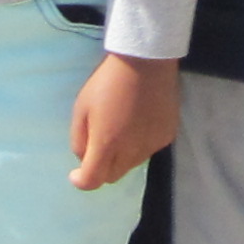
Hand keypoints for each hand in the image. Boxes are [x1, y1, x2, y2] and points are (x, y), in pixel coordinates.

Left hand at [68, 51, 180, 190]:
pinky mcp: (167, 136)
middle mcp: (132, 151)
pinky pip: (148, 150)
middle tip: (97, 147)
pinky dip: (139, 145)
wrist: (146, 62)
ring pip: (131, 165)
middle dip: (101, 169)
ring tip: (120, 129)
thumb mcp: (81, 107)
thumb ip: (79, 138)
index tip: (76, 173)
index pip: (93, 180)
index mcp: (107, 144)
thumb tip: (84, 157)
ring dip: (121, 157)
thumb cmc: (107, 82)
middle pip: (112, 176)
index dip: (81, 181)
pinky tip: (138, 122)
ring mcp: (152, 145)